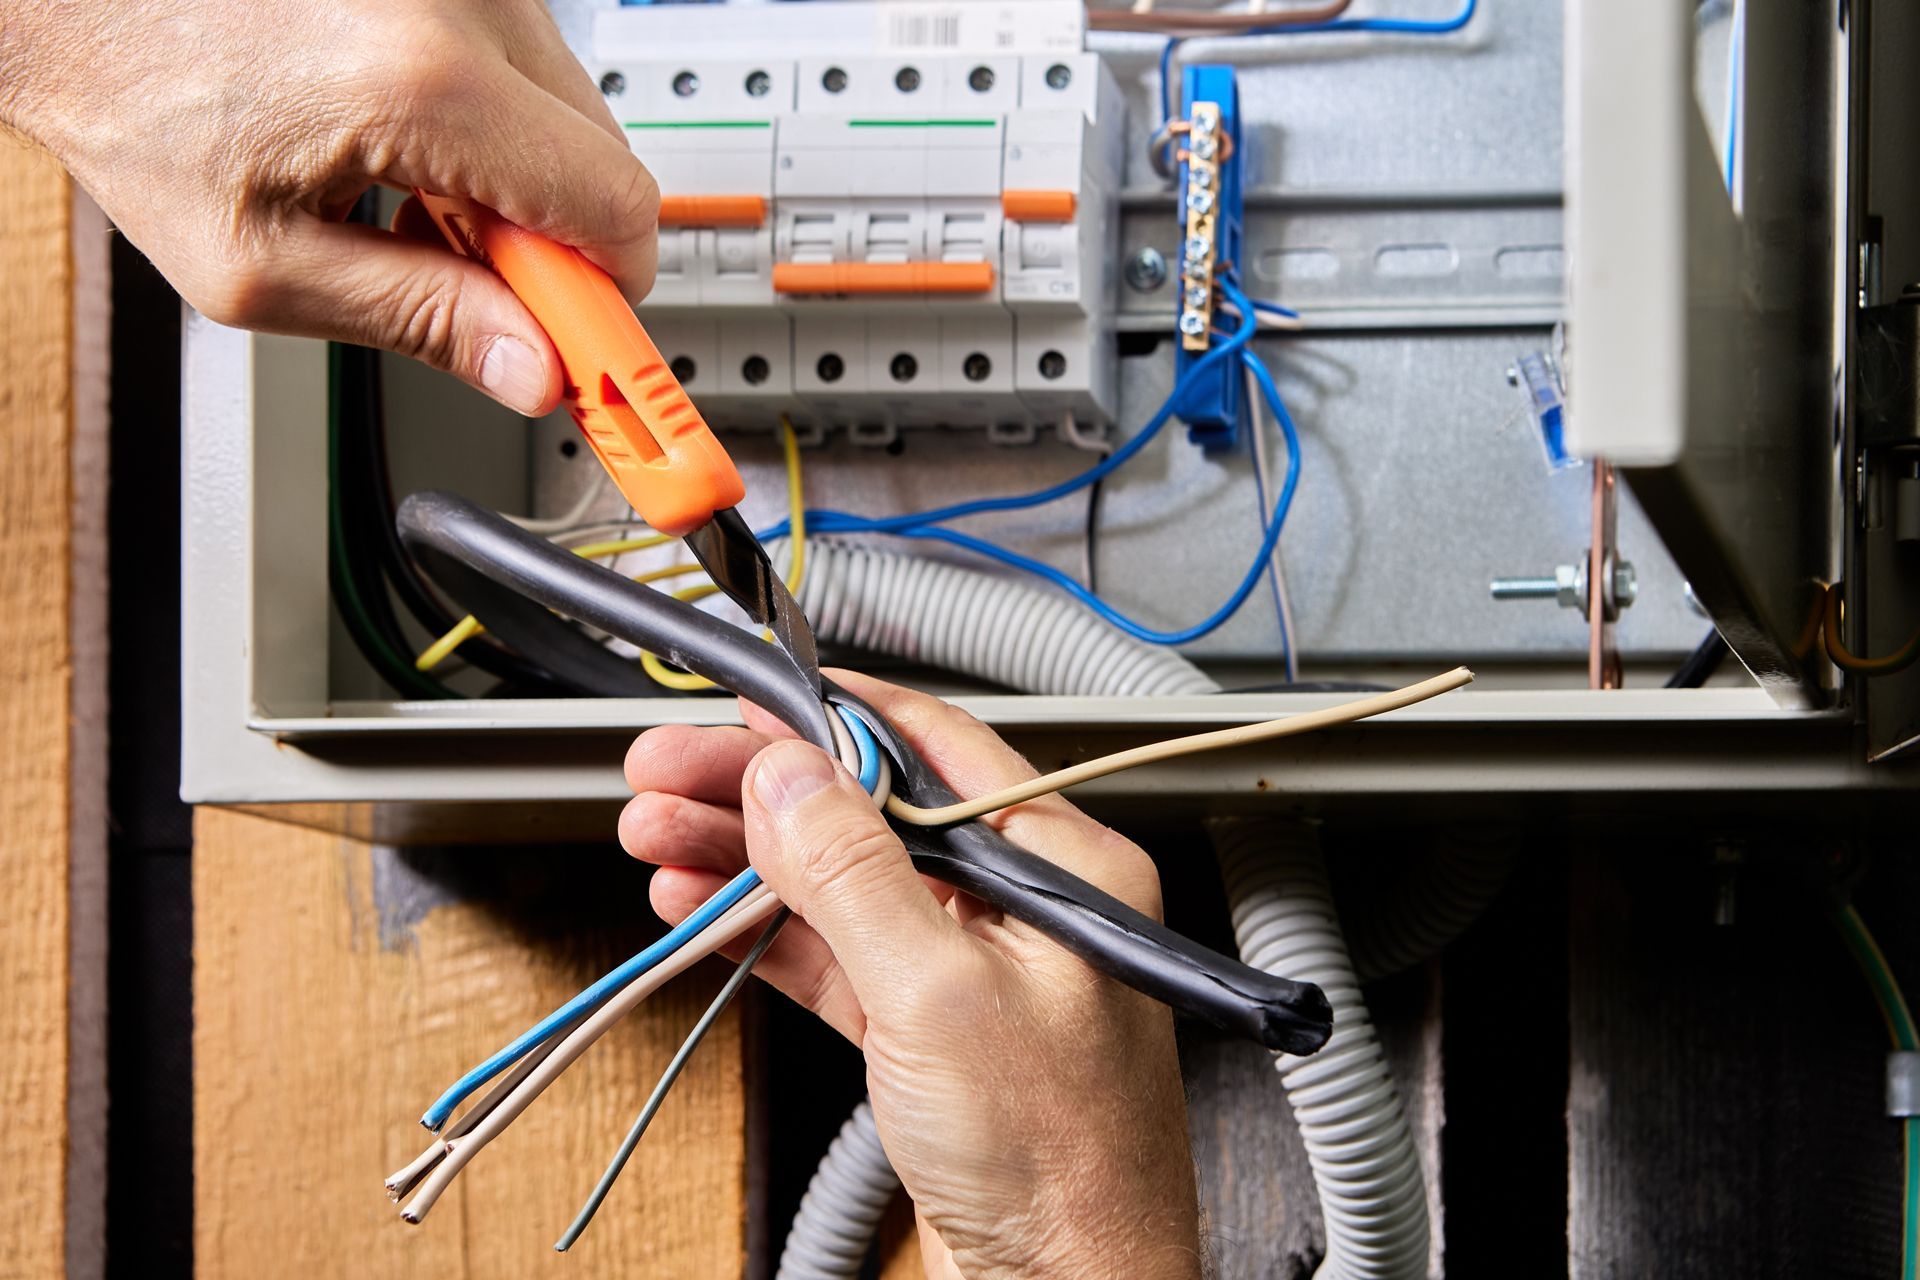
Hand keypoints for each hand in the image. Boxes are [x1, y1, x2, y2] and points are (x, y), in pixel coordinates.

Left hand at [0, 0, 656, 415]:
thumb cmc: (140, 101)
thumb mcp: (263, 269)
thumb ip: (420, 324)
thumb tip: (532, 373)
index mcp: (422, 84)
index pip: (614, 212)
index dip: (613, 305)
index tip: (614, 370)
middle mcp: (464, 4)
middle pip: (608, 165)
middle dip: (559, 249)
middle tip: (481, 293)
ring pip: (574, 117)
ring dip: (521, 184)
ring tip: (411, 198)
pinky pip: (528, 69)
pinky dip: (493, 127)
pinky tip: (408, 143)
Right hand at [622, 672, 1201, 1279]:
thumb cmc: (1060, 1165)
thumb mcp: (940, 997)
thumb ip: (857, 876)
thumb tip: (792, 775)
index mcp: (1063, 867)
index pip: (935, 750)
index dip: (832, 719)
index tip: (750, 704)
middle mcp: (1022, 905)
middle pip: (868, 813)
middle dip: (760, 793)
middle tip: (663, 775)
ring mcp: (971, 969)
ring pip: (840, 884)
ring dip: (743, 859)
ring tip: (654, 836)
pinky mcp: (928, 1033)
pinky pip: (834, 957)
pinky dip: (764, 933)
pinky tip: (700, 908)